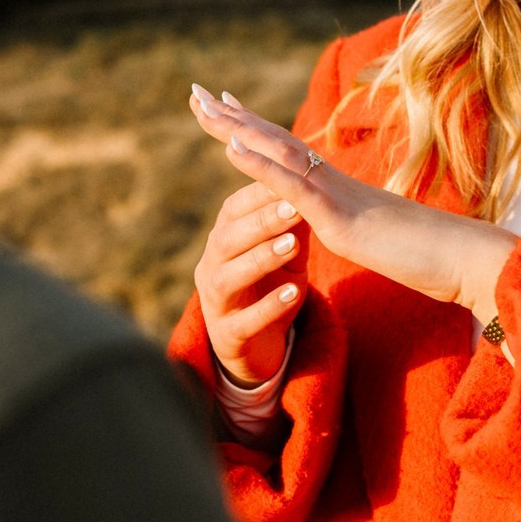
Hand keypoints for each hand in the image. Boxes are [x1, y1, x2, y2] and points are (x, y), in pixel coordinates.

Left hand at [188, 85, 516, 326]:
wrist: (465, 261)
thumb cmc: (432, 254)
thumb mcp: (382, 240)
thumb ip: (361, 228)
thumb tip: (353, 225)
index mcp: (338, 190)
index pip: (289, 153)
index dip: (255, 129)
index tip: (224, 107)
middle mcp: (333, 183)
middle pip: (275, 142)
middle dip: (233, 118)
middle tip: (195, 92)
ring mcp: (336, 196)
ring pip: (279, 154)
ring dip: (237, 129)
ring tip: (202, 108)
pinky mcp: (340, 218)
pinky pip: (293, 187)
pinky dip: (259, 165)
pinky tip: (230, 149)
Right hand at [192, 175, 308, 386]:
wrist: (257, 344)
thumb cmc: (271, 287)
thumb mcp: (288, 254)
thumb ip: (294, 225)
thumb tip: (309, 185)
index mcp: (222, 241)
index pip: (232, 209)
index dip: (257, 193)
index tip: (288, 177)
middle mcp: (211, 267)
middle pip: (227, 239)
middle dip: (261, 222)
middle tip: (293, 207)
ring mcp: (215, 303)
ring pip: (229, 277)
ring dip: (260, 258)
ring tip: (292, 245)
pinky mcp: (227, 336)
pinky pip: (244, 321)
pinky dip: (268, 306)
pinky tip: (293, 293)